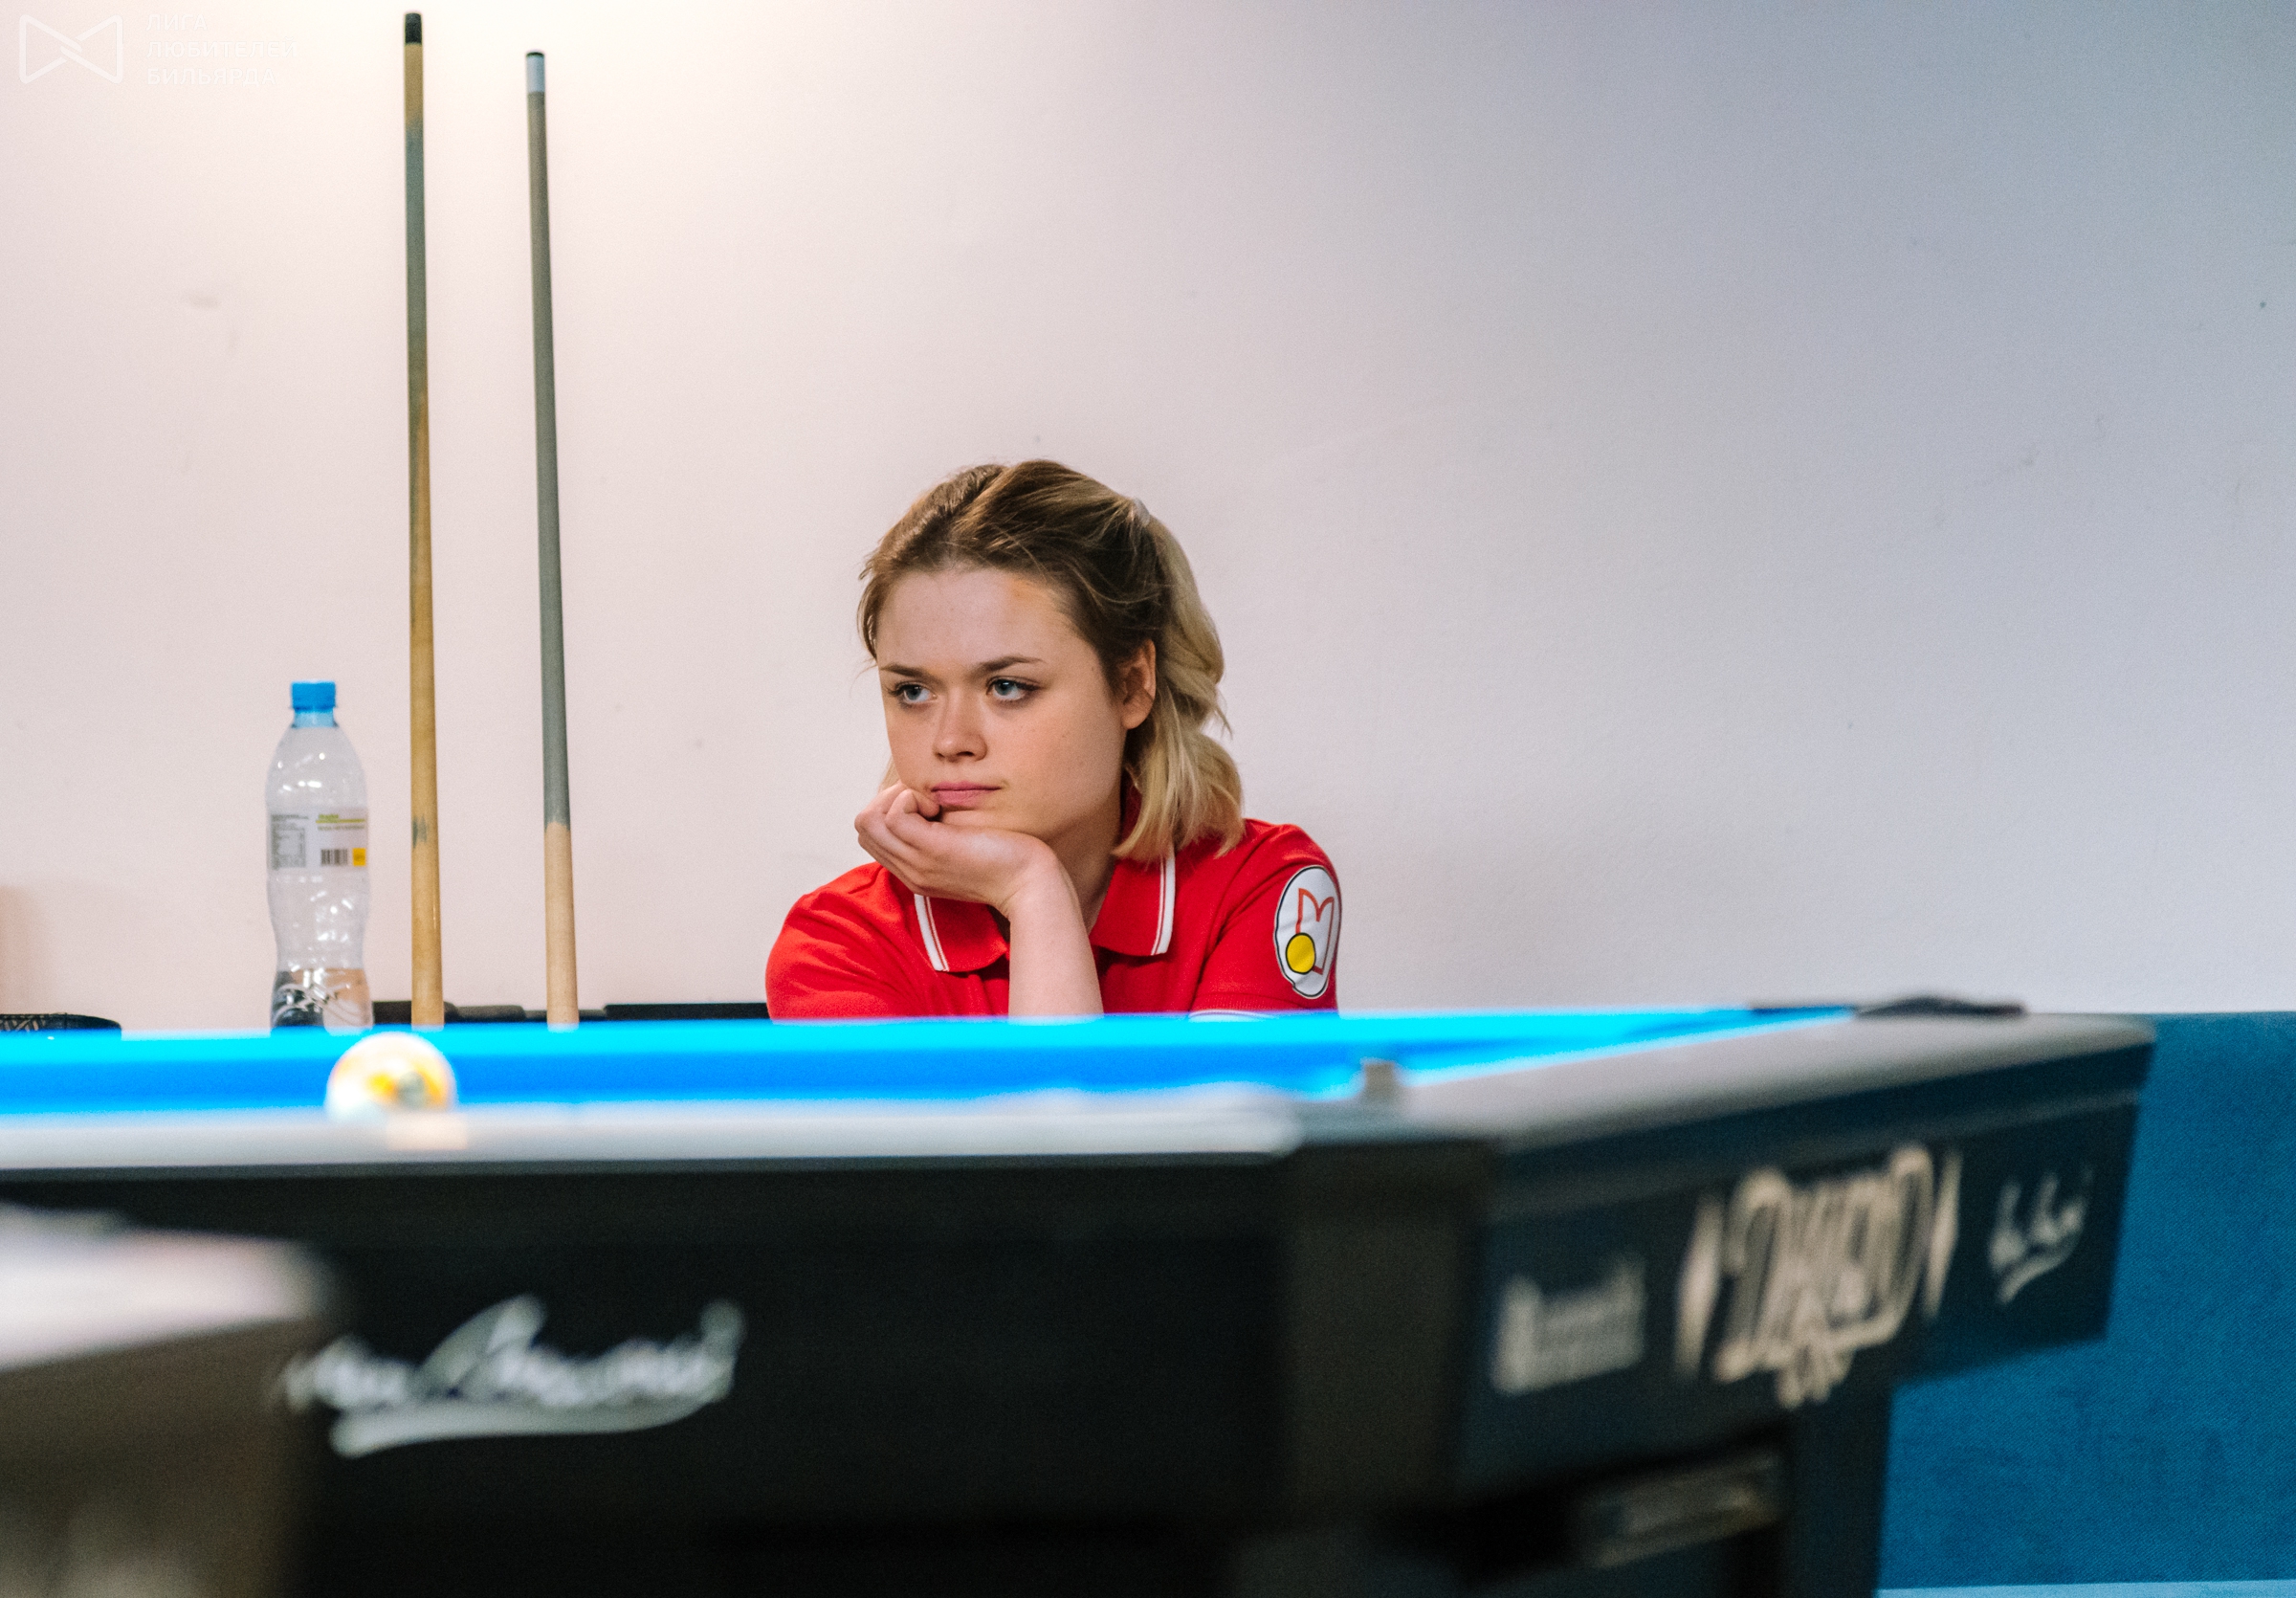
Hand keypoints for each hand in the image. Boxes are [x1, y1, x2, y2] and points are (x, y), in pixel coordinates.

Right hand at [853, 784, 1064, 917]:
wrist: (1031, 883)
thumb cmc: (1008, 859)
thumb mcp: (964, 848)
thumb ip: (940, 834)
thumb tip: (929, 800)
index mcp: (914, 871)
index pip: (871, 836)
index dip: (890, 810)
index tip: (925, 806)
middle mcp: (909, 871)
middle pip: (863, 827)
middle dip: (888, 800)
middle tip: (927, 801)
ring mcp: (917, 863)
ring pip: (869, 820)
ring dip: (898, 798)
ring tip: (933, 804)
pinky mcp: (932, 850)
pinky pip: (894, 816)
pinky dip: (911, 799)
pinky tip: (938, 807)